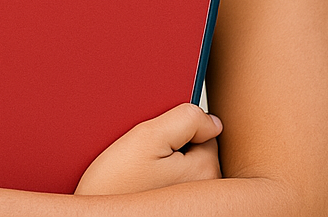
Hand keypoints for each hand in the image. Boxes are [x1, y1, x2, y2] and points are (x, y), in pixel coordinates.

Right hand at [74, 103, 221, 195]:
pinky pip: (175, 187)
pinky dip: (160, 181)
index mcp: (205, 172)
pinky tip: (140, 183)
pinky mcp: (177, 212)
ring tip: (139, 171)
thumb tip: (213, 121)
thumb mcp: (146, 137)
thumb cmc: (114, 185)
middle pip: (197, 152)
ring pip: (185, 169)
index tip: (155, 137)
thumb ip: (185, 119)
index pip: (205, 132)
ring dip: (165, 164)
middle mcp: (205, 196)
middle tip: (144, 157)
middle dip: (174, 147)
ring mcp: (191, 207)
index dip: (177, 126)